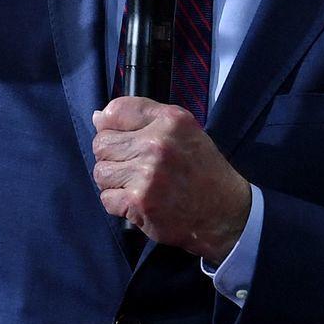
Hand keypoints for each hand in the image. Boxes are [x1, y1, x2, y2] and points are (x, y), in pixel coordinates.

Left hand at [92, 96, 251, 263]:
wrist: (225, 212)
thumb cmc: (202, 170)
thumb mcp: (184, 130)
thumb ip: (143, 117)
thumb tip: (98, 117)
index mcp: (169, 120)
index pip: (115, 111)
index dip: (110, 125)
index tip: (120, 136)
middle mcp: (157, 143)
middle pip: (102, 143)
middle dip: (111, 156)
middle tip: (132, 166)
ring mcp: (146, 174)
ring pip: (101, 172)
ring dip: (114, 181)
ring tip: (135, 184)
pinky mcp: (139, 202)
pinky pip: (107, 198)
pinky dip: (118, 203)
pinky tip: (138, 201)